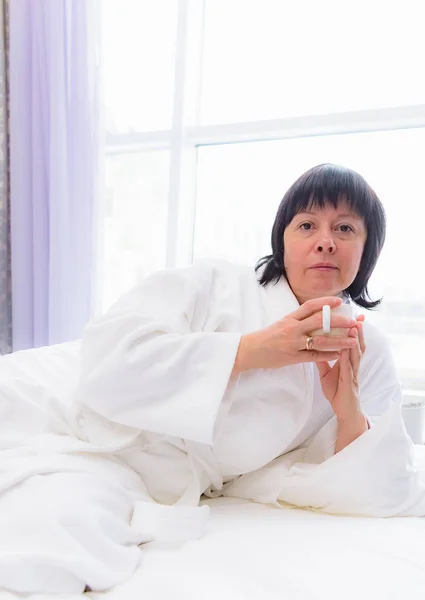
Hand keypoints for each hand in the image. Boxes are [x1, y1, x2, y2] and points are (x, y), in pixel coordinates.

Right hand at [233, 297, 358, 372]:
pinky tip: (339, 354)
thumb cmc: (267, 337)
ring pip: (320, 341)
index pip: (309, 306)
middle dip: (338, 322)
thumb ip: (298, 320)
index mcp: (290, 318)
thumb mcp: (281, 323)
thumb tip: (316, 314)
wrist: (251, 351)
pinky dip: (327, 355)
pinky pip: (314, 356)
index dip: (325, 302)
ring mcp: (293, 343)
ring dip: (338, 341)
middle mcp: (292, 329)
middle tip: (352, 322)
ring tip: (352, 340)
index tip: (339, 301)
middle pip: (319, 322)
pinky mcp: (293, 357)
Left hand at [316, 315, 365, 421]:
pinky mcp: (349, 383)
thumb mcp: (325, 373)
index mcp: (347, 361)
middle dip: (357, 330)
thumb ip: (321, 359)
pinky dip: (346, 359)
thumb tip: (313, 346)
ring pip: (355, 354)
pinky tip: (344, 350)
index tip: (352, 316)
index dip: (352, 330)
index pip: (351, 342)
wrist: (344, 411)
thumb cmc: (336, 391)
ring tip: (354, 327)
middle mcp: (352, 365)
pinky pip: (348, 369)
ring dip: (355, 341)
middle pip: (357, 344)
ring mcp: (352, 373)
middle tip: (357, 316)